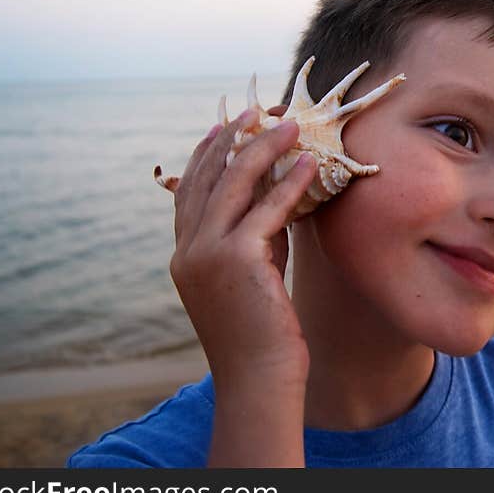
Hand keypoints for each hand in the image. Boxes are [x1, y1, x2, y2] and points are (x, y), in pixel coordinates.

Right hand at [169, 103, 315, 383]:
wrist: (259, 380)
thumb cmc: (261, 333)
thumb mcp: (252, 276)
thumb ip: (257, 238)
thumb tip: (278, 198)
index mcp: (184, 255)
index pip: (190, 193)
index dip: (205, 156)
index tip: (223, 127)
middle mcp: (188, 250)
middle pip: (207, 179)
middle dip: (231, 140)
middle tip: (254, 112)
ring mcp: (207, 254)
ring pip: (234, 184)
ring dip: (263, 148)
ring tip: (287, 123)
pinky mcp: (237, 260)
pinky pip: (267, 209)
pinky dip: (289, 182)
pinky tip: (309, 162)